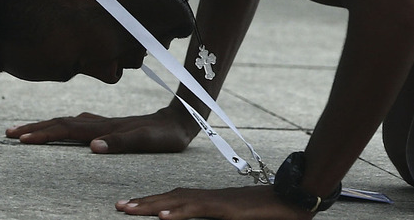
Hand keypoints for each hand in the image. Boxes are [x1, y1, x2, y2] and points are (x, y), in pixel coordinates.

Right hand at [5, 107, 195, 153]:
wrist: (181, 120)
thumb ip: (121, 142)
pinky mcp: (111, 125)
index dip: (44, 134)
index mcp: (106, 127)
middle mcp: (102, 123)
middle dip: (35, 127)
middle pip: (62, 122)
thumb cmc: (165, 136)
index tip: (20, 139)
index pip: (68, 129)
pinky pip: (80, 124)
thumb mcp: (147, 141)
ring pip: (69, 121)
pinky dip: (63, 125)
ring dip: (46, 125)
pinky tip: (64, 127)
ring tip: (25, 130)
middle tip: (8, 132)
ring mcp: (105, 122)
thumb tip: (92, 146)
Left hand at [115, 185, 314, 219]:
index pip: (177, 198)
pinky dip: (179, 214)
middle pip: (171, 197)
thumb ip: (224, 218)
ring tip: (127, 209)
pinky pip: (198, 210)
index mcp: (212, 200)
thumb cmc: (270, 211)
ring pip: (178, 201)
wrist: (294, 197)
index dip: (154, 201)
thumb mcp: (240, 219)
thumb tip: (214, 216)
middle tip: (118, 206)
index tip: (132, 205)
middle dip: (144, 203)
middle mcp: (211, 197)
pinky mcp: (227, 210)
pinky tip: (162, 219)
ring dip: (151, 206)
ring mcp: (218, 202)